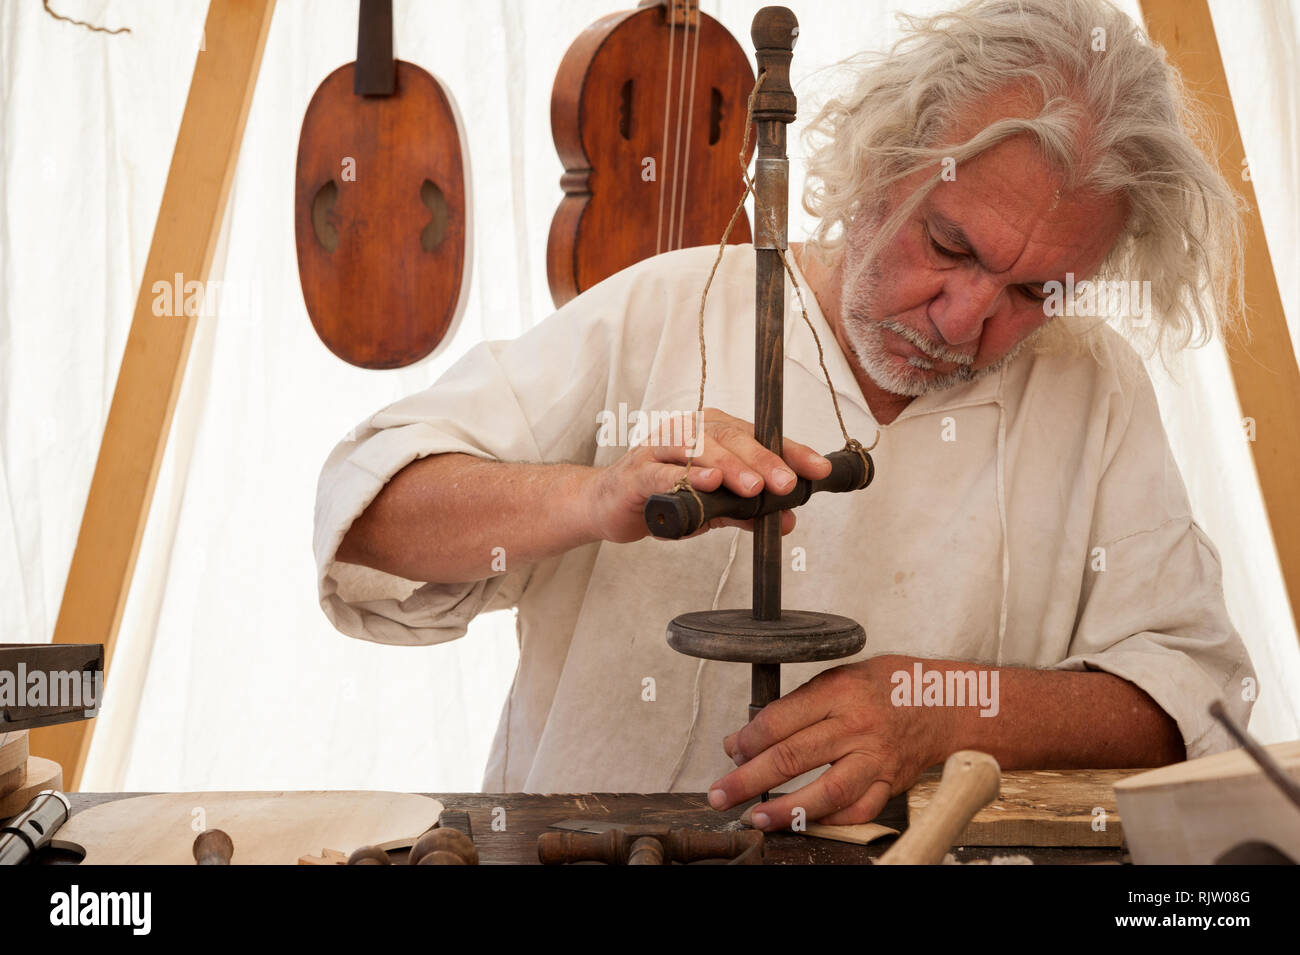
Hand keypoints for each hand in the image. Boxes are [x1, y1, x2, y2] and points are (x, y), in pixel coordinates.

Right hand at [585, 407, 832, 543]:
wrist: (606, 504)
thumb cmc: (661, 496)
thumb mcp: (710, 506)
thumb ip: (746, 511)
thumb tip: (787, 520)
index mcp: (712, 432)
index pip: (758, 436)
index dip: (790, 451)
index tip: (818, 470)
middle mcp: (688, 431)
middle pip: (731, 438)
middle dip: (764, 460)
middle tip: (788, 484)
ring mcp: (659, 448)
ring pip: (699, 449)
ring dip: (730, 467)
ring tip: (755, 488)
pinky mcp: (636, 473)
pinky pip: (664, 471)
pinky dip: (686, 476)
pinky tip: (707, 484)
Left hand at [707, 655, 952, 828]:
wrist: (946, 702)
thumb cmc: (890, 685)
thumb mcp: (840, 677)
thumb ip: (794, 706)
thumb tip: (744, 740)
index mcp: (840, 691)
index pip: (780, 720)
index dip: (748, 741)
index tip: (731, 751)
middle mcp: (857, 725)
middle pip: (793, 756)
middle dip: (748, 778)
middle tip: (721, 793)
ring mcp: (875, 757)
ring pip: (826, 790)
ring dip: (786, 808)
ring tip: (757, 817)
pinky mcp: (889, 782)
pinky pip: (857, 809)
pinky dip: (830, 818)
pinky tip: (805, 821)